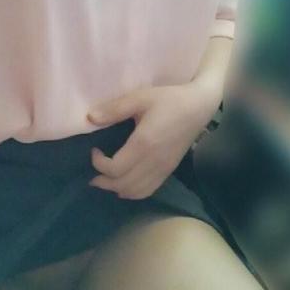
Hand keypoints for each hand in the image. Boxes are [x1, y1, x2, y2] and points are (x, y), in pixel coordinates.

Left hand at [87, 81, 220, 199]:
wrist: (199, 107)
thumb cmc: (169, 100)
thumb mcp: (141, 97)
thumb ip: (115, 108)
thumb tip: (90, 118)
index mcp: (144, 143)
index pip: (115, 169)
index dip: (99, 164)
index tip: (94, 150)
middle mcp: (153, 161)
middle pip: (122, 185)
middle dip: (103, 181)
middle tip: (93, 171)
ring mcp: (163, 169)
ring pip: (135, 192)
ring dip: (116, 189)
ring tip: (105, 179)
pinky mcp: (169, 171)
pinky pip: (148, 191)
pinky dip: (132, 192)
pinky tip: (124, 183)